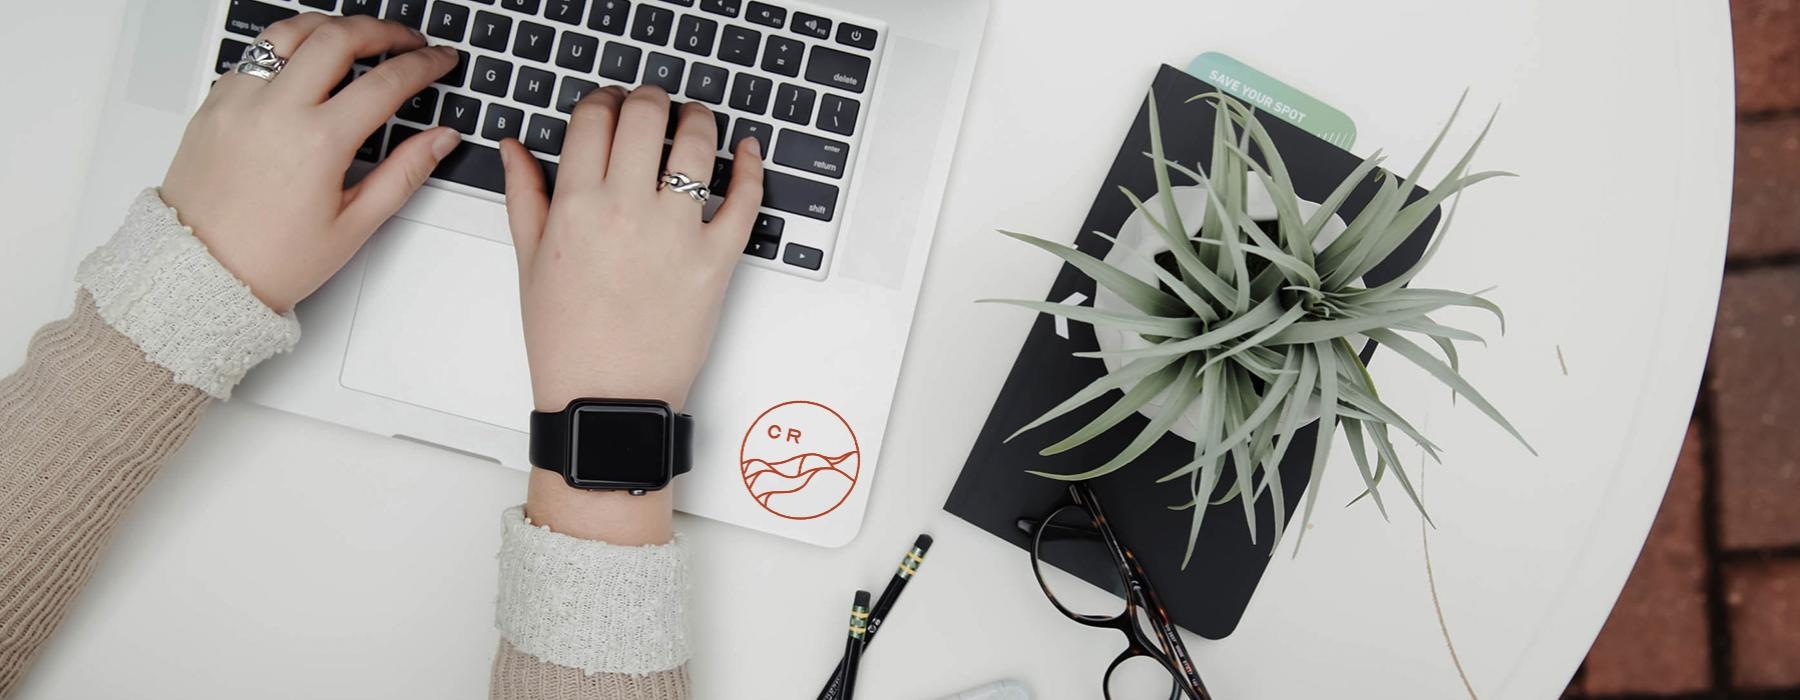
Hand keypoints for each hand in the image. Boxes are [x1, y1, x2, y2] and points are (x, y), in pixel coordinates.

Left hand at [160, 13, 461, 312]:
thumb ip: (404, 173)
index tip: (439, 60)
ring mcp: (239, 101)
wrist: (200, 274)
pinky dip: (288, 48)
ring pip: (290, 32)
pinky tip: (306, 62)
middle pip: (338, 37)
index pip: (386, 82)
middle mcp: (275, 110)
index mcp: (317, 142)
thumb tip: (440, 140)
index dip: (423, 64)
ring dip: (332, 26)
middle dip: (383, 31)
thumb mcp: (354, 225)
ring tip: (356, 35)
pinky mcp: (214, 103)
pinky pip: (255, 55)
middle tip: (407, 40)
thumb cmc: (271, 260)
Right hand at [500, 86, 761, 544]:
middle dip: (650, 98)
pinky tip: (746, 151)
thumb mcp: (529, 263)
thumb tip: (515, 148)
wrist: (607, 400)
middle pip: (646, 116)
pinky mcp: (717, 260)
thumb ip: (524, 195)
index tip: (611, 104)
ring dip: (698, 118)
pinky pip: (745, 199)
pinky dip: (751, 166)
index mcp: (575, 206)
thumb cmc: (567, 341)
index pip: (594, 118)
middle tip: (653, 104)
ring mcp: (676, 234)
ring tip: (695, 120)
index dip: (604, 100)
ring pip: (697, 144)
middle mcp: (626, 210)